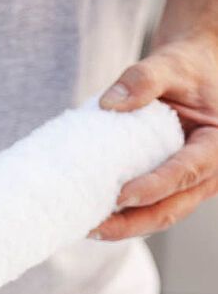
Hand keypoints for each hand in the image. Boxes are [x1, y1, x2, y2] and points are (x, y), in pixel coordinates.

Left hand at [90, 35, 217, 240]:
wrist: (192, 72)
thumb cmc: (184, 68)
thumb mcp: (169, 64)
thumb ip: (144, 78)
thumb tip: (109, 103)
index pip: (186, 172)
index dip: (154, 188)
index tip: (121, 196)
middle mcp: (209, 171)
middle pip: (172, 209)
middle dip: (132, 224)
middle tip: (94, 228)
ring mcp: (191, 184)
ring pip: (159, 216)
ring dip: (125, 228)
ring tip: (88, 229)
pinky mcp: (172, 188)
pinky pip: (150, 209)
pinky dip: (124, 218)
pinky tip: (93, 219)